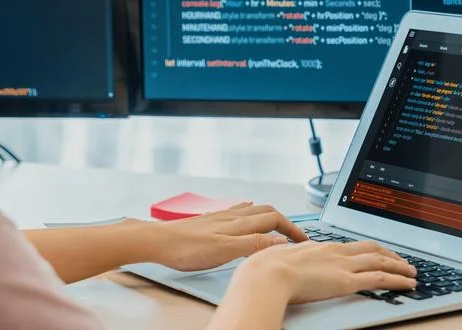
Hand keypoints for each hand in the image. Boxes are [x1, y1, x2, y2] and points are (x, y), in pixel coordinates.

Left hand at [147, 204, 309, 271]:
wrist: (157, 240)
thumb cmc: (186, 249)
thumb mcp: (224, 251)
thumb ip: (253, 244)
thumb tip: (280, 240)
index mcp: (239, 223)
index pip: (275, 220)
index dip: (292, 229)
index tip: (303, 241)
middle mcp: (232, 216)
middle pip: (267, 212)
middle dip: (285, 221)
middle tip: (296, 236)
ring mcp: (221, 217)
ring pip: (253, 211)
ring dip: (270, 216)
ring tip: (279, 227)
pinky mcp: (210, 220)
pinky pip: (237, 212)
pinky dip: (250, 214)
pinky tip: (245, 214)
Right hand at [234, 241, 416, 303]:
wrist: (266, 275)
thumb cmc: (266, 267)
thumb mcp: (280, 255)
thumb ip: (291, 254)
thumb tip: (290, 253)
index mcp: (320, 246)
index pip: (352, 245)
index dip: (367, 249)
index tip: (376, 253)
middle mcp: (336, 252)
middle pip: (371, 248)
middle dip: (390, 254)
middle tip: (402, 260)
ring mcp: (343, 265)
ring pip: (380, 261)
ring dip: (400, 266)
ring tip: (412, 272)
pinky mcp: (346, 281)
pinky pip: (380, 278)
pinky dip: (398, 280)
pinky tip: (408, 284)